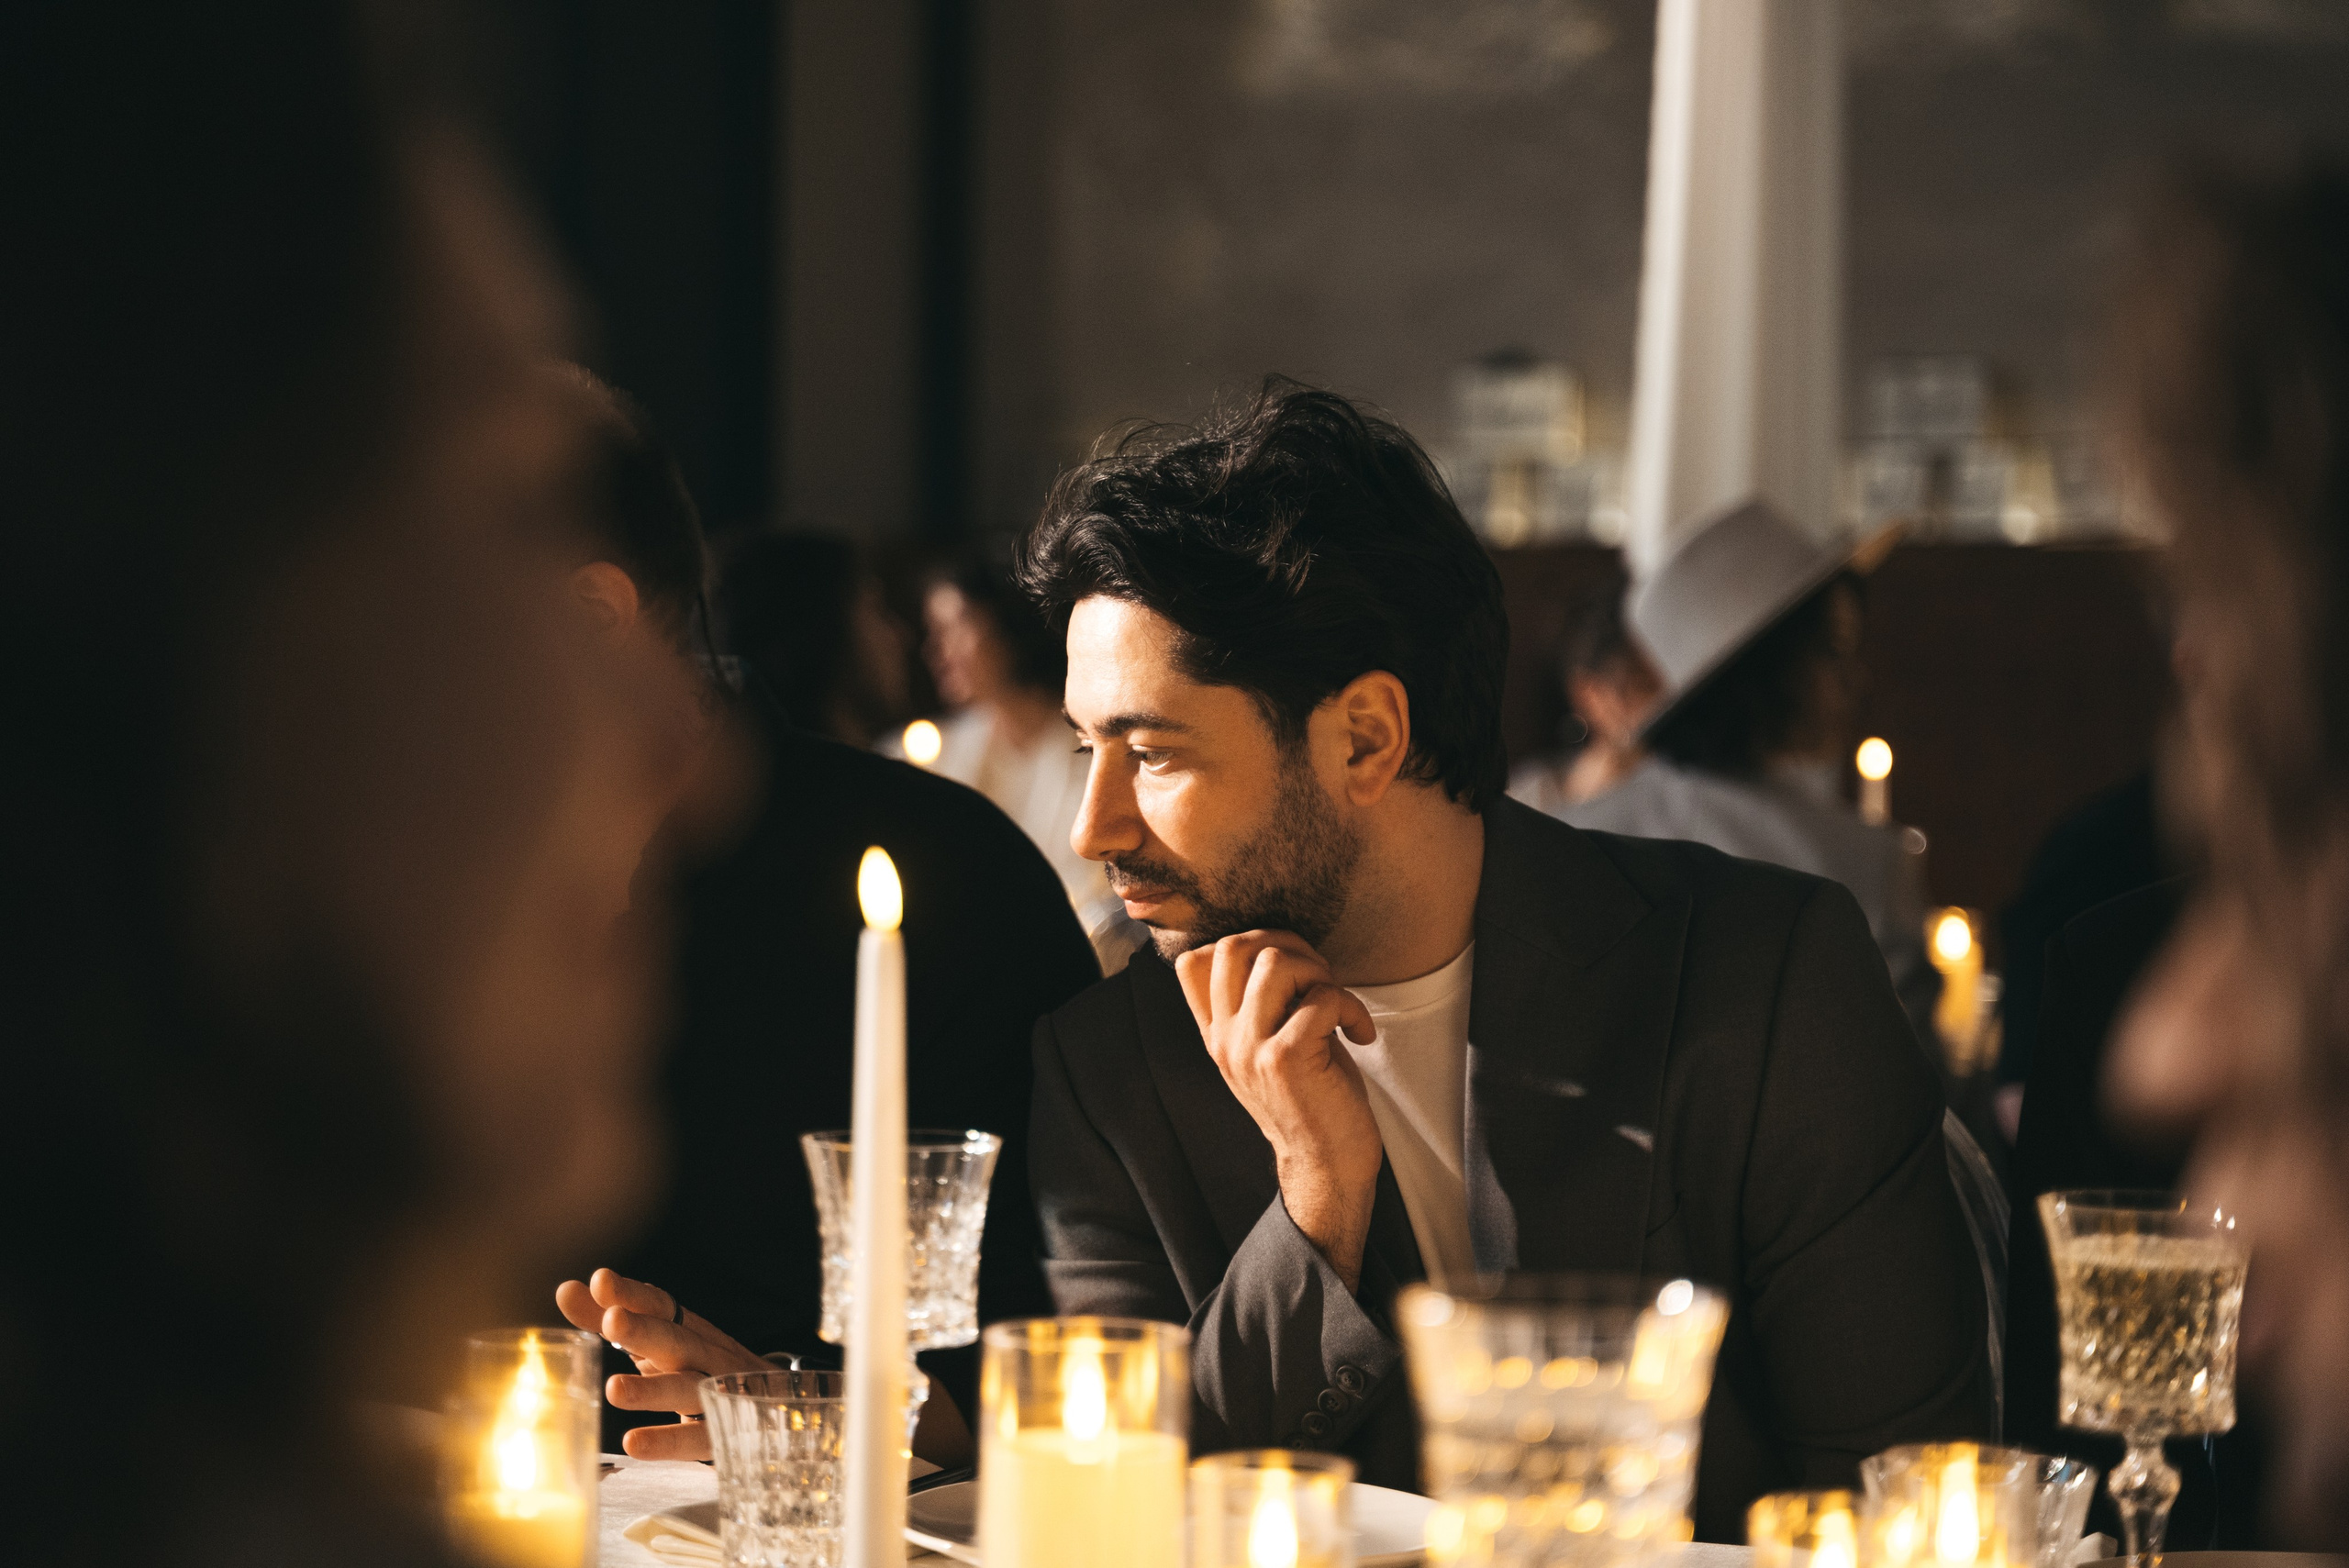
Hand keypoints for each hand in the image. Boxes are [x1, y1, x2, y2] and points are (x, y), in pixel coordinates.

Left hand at [555, 1268, 766, 1459]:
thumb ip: (608, 1319)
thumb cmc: (700, 1366)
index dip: (632, 1294)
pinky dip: (669, 1440)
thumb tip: (567, 1289)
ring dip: (653, 1389)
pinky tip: (635, 1443)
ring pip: (688, 1388)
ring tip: (613, 1389)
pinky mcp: (724, 1434)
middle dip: (644, 1330)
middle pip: (676, 1340)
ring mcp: (720, 1393)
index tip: (601, 1281)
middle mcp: (706, 1355)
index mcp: (687, 1329)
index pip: (660, 1305)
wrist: (780, 1401)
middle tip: (612, 1321)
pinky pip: (697, 1438)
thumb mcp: (658, 1340)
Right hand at [1175, 932, 1381, 1290]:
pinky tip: (1360, 1034)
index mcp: (1217, 1035)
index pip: (1193, 962)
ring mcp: (1249, 1049)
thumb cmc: (1312, 1102)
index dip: (1246, 943)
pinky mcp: (1286, 1058)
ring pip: (1274, 961)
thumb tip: (1282, 949)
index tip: (1287, 969)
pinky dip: (1351, 1006)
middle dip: (1287, 945)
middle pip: (1232, 946)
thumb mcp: (1269, 1050)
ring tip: (1336, 1004)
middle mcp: (1224, 1040)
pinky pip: (1322, 996)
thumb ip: (1261, 1007)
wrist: (1326, 1166)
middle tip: (1318, 979)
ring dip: (1320, 972)